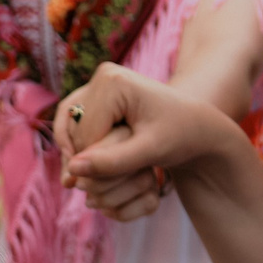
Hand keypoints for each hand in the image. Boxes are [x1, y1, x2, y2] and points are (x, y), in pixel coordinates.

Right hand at [53, 64, 205, 222]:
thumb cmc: (178, 135)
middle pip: (73, 129)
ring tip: (83, 178)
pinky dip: (75, 144)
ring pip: (68, 125)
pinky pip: (72, 121)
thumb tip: (73, 170)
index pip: (84, 135)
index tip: (100, 186)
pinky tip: (86, 164)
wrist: (193, 122)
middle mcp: (103, 76)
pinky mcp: (98, 93)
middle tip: (86, 186)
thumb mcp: (150, 151)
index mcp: (114, 83)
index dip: (89, 165)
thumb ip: (113, 162)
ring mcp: (100, 82)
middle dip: (79, 158)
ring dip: (73, 153)